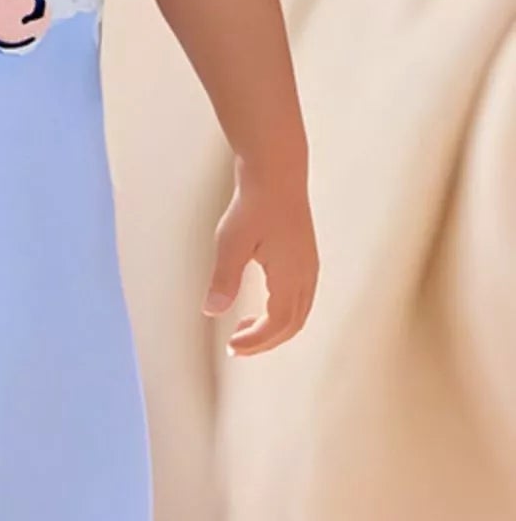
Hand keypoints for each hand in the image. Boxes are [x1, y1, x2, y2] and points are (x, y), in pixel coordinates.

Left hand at [202, 162, 318, 355]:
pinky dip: (281, 313)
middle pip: (293, 324)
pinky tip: (258, 306)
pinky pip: (299, 299)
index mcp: (291, 275)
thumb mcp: (231, 242)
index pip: (279, 324)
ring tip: (243, 329)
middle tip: (236, 347)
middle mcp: (306, 275)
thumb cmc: (253, 205)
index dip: (256, 341)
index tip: (231, 346)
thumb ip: (224, 279)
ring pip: (299, 313)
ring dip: (274, 329)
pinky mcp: (306, 259)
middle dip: (265, 342)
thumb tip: (211, 312)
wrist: (277, 173)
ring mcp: (309, 267)